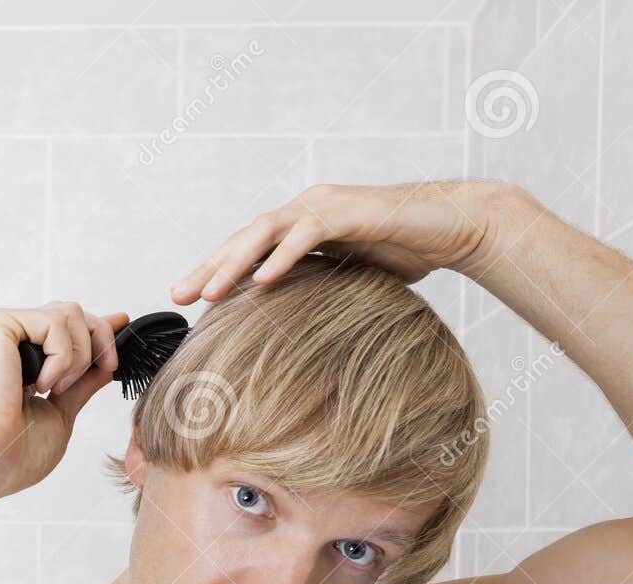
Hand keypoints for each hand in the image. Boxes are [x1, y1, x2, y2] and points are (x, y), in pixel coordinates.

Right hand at [0, 302, 128, 497]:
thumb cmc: (10, 454)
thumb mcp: (61, 413)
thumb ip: (81, 384)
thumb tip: (104, 363)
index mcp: (19, 360)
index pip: (62, 328)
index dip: (96, 326)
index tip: (123, 322)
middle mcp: (6, 340)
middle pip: (72, 313)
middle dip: (99, 340)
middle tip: (106, 368)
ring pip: (69, 313)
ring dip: (78, 357)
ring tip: (55, 389)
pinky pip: (54, 321)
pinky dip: (61, 357)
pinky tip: (40, 384)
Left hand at [170, 179, 525, 302]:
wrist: (453, 225)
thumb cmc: (405, 252)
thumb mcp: (350, 277)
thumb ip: (317, 289)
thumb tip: (293, 328)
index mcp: (300, 225)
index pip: (247, 248)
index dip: (215, 271)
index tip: (186, 299)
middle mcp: (306, 209)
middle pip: (245, 237)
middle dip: (210, 266)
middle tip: (179, 294)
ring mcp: (326, 206)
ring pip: (267, 230)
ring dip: (236, 261)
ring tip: (212, 291)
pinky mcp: (351, 212)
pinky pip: (310, 232)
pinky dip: (284, 255)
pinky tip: (265, 278)